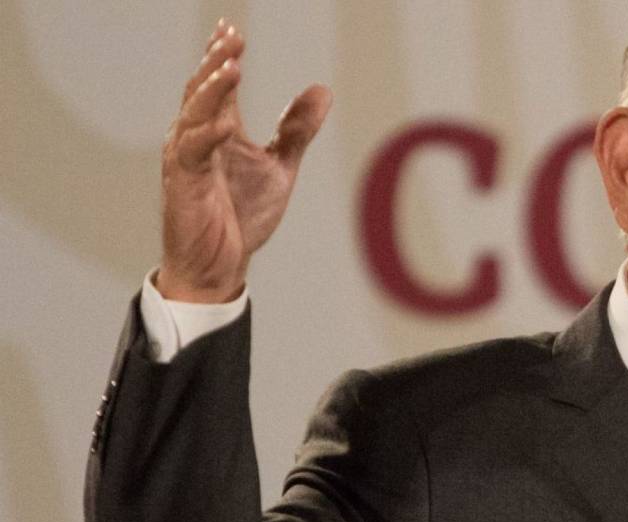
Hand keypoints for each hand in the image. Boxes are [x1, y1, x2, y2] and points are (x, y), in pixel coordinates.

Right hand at [157, 19, 331, 302]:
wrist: (222, 265)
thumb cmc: (242, 216)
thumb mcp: (279, 167)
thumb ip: (297, 130)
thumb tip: (322, 89)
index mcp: (219, 130)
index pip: (219, 84)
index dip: (223, 55)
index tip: (232, 28)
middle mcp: (198, 138)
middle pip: (202, 90)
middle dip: (216, 62)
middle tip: (232, 37)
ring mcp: (188, 160)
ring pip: (194, 114)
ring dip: (211, 90)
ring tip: (231, 66)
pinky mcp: (184, 185)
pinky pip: (193, 154)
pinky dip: (208, 137)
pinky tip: (224, 125)